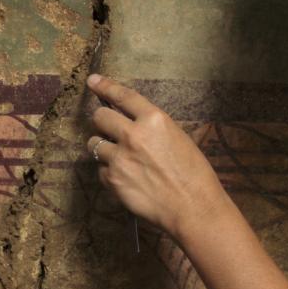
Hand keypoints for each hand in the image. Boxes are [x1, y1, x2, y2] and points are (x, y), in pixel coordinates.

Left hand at [84, 75, 228, 240]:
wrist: (192, 207)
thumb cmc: (194, 174)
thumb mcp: (178, 138)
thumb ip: (151, 128)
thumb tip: (132, 123)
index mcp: (154, 119)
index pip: (122, 96)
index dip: (105, 86)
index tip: (93, 81)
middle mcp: (133, 134)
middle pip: (100, 117)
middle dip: (102, 122)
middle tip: (109, 130)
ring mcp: (119, 158)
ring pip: (94, 144)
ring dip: (102, 148)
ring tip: (120, 158)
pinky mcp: (112, 180)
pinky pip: (100, 170)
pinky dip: (109, 173)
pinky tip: (126, 179)